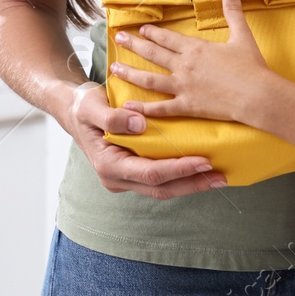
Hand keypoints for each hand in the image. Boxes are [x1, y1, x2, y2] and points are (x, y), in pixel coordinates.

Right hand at [59, 79, 226, 197]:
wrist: (73, 110)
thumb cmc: (82, 106)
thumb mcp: (91, 106)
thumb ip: (111, 117)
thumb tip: (139, 124)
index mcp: (108, 166)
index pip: (149, 173)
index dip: (178, 169)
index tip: (203, 161)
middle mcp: (118, 178)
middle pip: (161, 188)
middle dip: (193, 184)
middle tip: (221, 176)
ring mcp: (126, 178)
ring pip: (164, 188)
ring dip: (192, 183)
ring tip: (219, 176)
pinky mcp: (135, 172)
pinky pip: (162, 179)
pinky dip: (182, 175)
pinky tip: (202, 169)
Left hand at [111, 0, 272, 124]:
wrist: (257, 95)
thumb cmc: (251, 67)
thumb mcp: (242, 34)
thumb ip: (232, 10)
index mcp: (196, 48)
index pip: (167, 38)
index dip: (152, 33)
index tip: (140, 29)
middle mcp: (185, 66)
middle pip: (153, 54)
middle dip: (134, 45)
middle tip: (118, 39)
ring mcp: (183, 87)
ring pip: (150, 79)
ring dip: (130, 73)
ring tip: (114, 69)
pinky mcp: (187, 106)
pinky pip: (161, 107)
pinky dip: (143, 107)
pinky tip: (128, 105)